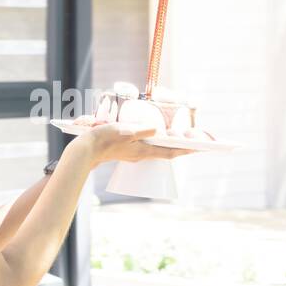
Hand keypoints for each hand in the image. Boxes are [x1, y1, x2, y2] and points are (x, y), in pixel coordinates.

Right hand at [73, 122, 198, 166]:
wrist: (86, 150)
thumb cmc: (104, 139)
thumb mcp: (124, 131)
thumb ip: (142, 130)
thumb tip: (158, 131)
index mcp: (143, 151)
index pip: (169, 152)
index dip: (185, 150)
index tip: (199, 148)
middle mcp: (141, 155)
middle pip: (165, 152)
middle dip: (181, 149)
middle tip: (196, 145)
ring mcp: (134, 154)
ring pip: (157, 151)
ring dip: (169, 147)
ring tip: (182, 143)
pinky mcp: (126, 151)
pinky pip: (147, 149)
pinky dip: (156, 145)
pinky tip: (157, 140)